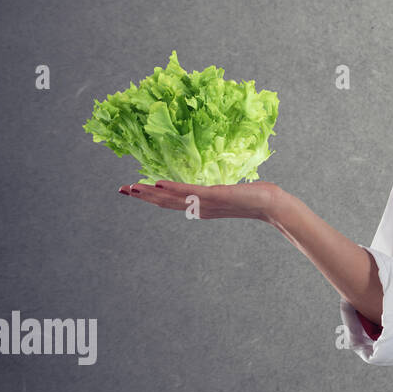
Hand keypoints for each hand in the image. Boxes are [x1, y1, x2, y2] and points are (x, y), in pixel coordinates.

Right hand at [119, 180, 282, 221]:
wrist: (271, 205)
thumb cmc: (255, 197)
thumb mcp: (230, 194)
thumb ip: (217, 193)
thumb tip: (212, 189)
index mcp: (200, 207)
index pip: (170, 202)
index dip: (149, 197)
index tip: (131, 190)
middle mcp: (199, 207)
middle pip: (165, 203)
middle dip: (142, 196)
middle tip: (120, 189)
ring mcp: (206, 203)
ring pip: (172, 199)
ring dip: (150, 193)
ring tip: (131, 187)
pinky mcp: (215, 196)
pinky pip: (189, 192)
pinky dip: (172, 189)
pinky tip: (157, 184)